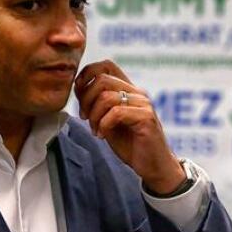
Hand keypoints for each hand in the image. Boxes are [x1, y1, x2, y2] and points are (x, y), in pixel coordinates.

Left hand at [74, 60, 184, 194]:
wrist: (153, 166)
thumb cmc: (131, 144)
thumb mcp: (109, 120)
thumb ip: (98, 104)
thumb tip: (78, 90)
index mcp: (128, 89)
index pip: (106, 65)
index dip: (87, 74)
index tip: (79, 95)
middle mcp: (137, 92)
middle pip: (102, 79)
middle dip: (86, 99)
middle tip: (84, 117)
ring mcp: (143, 103)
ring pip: (106, 97)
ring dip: (94, 116)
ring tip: (95, 130)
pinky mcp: (146, 117)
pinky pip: (116, 113)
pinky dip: (103, 125)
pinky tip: (103, 136)